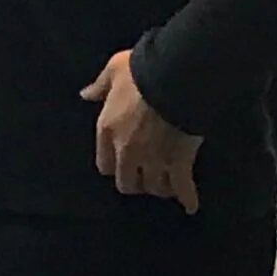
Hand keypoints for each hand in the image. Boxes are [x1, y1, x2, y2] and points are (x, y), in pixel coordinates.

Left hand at [82, 51, 202, 211]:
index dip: (114, 164)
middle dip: (136, 181)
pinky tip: (191, 206)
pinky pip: (182, 186)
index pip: (104, 164)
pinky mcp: (178, 161)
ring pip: (154, 187)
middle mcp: (127, 151)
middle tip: (146, 177)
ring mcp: (153, 159)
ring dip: (160, 187)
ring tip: (168, 185)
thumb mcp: (115, 69)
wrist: (174, 76)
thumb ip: (100, 85)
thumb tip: (86, 94)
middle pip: (127, 182)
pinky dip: (187, 197)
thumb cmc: (143, 69)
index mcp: (108, 130)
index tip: (122, 162)